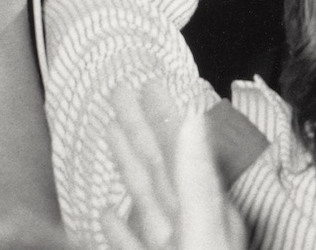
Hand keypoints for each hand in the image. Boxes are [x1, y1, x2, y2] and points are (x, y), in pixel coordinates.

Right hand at [103, 82, 246, 249]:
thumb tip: (193, 118)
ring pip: (147, 200)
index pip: (181, 152)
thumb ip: (196, 179)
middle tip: (120, 91)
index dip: (165, 117)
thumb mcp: (203, 229)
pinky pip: (134, 243)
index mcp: (208, 212)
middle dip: (140, 129)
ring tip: (111, 129)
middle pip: (161, 168)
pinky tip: (106, 211)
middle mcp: (193, 225)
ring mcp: (173, 248)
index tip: (150, 83)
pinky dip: (119, 227)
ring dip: (129, 164)